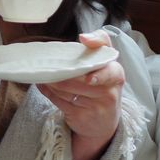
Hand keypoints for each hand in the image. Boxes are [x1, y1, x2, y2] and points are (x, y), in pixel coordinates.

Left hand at [40, 30, 123, 159]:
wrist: (105, 122)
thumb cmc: (102, 84)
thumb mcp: (107, 64)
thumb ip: (99, 43)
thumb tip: (84, 37)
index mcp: (116, 75)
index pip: (111, 73)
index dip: (100, 76)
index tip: (90, 80)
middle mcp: (109, 93)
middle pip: (78, 81)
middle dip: (61, 73)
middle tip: (47, 65)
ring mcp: (95, 107)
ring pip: (65, 91)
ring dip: (51, 81)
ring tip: (43, 73)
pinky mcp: (80, 117)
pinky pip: (59, 101)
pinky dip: (48, 91)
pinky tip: (43, 84)